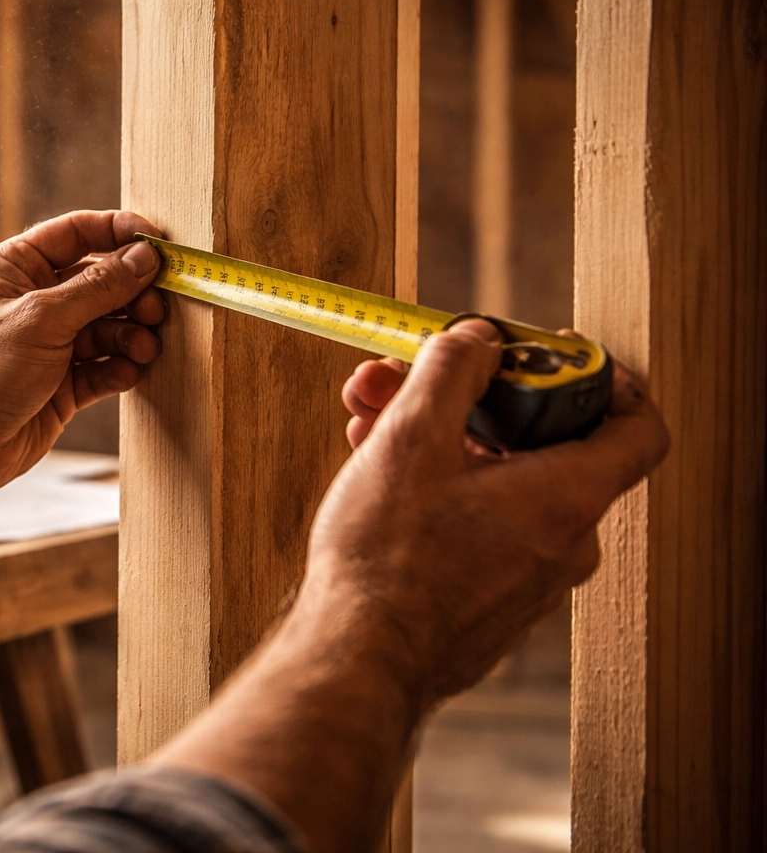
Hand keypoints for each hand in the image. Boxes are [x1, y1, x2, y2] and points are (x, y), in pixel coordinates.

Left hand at [0, 210, 164, 494]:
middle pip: (101, 280)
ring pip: (108, 327)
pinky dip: (120, 368)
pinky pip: (104, 367)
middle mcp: (35, 300)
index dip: (120, 233)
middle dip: (133, 293)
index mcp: (16, 267)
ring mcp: (50, 343)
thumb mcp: (42, 318)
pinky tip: (128, 373)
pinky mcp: (62, 384)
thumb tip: (146, 257)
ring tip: (144, 348)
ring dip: (131, 335)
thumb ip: (98, 287)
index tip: (159, 244)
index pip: (77, 232)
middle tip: (156, 309)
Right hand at [312, 318, 670, 702]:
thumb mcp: (411, 438)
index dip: (603, 378)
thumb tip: (476, 340)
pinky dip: (440, 490)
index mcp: (569, 496)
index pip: (640, 426)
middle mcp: (566, 542)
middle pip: (542, 444)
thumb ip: (452, 371)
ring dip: (439, 442)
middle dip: (469, 400)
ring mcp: (531, 579)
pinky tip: (376, 475)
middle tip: (407, 380)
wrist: (358, 657)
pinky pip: (483, 526)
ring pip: (500, 484)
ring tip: (368, 425)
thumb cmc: (388, 556)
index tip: (547, 358)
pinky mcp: (492, 602)